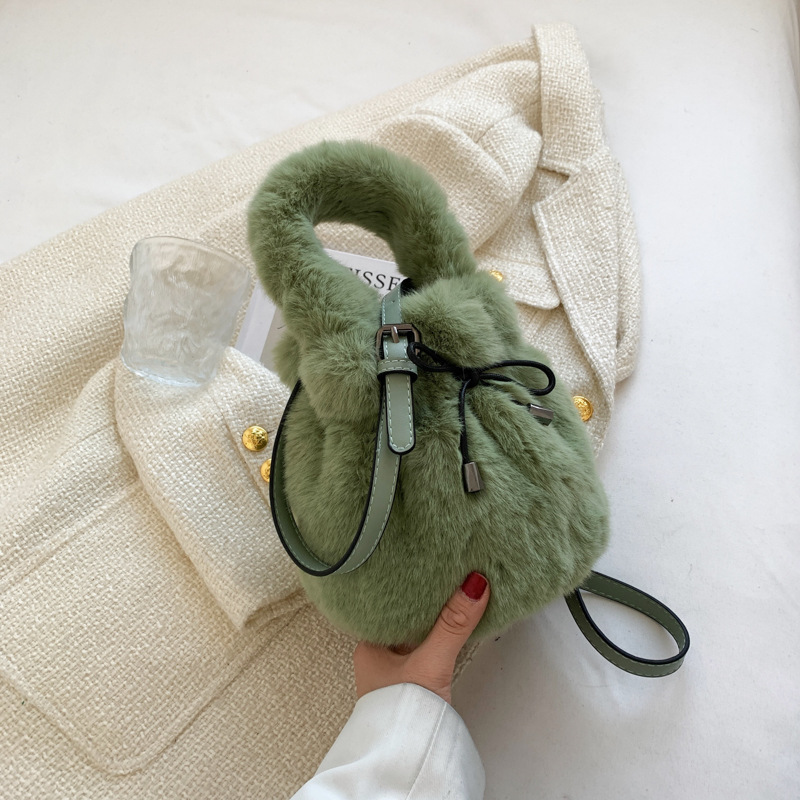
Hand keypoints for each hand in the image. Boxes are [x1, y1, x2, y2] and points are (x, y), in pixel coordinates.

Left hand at [353, 572, 489, 703]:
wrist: (405, 762)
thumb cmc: (402, 716)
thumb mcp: (430, 662)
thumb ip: (452, 626)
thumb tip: (473, 586)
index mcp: (369, 646)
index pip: (386, 606)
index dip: (405, 588)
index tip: (424, 569)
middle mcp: (378, 658)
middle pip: (402, 620)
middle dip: (422, 604)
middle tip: (443, 578)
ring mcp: (394, 674)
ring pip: (414, 637)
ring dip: (432, 624)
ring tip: (451, 598)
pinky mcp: (412, 687)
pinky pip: (425, 652)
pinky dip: (437, 641)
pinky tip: (451, 633)